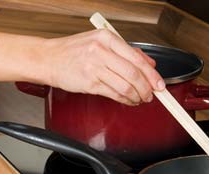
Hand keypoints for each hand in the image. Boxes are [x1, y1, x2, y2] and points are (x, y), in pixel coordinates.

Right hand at [38, 29, 164, 104]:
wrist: (49, 59)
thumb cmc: (73, 51)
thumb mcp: (101, 43)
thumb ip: (127, 52)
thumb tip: (149, 64)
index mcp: (107, 38)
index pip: (138, 59)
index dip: (152, 75)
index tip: (160, 84)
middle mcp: (101, 51)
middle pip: (134, 74)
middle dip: (147, 89)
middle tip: (152, 95)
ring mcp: (94, 67)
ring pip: (126, 87)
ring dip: (137, 97)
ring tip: (140, 99)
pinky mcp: (89, 83)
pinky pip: (114, 94)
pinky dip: (125, 100)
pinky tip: (128, 101)